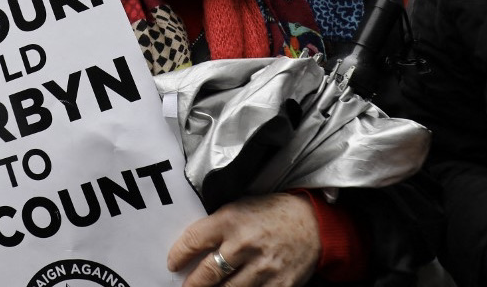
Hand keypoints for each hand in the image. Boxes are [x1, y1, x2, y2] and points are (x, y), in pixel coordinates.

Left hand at [167, 193, 319, 286]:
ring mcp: (263, 267)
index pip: (193, 240)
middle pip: (207, 273)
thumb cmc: (271, 213)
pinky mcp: (279, 285)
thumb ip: (217, 226)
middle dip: (192, 284)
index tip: (173, 264)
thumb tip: (193, 246)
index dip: (178, 255)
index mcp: (231, 220)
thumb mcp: (239, 207)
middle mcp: (244, 244)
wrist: (314, 222)